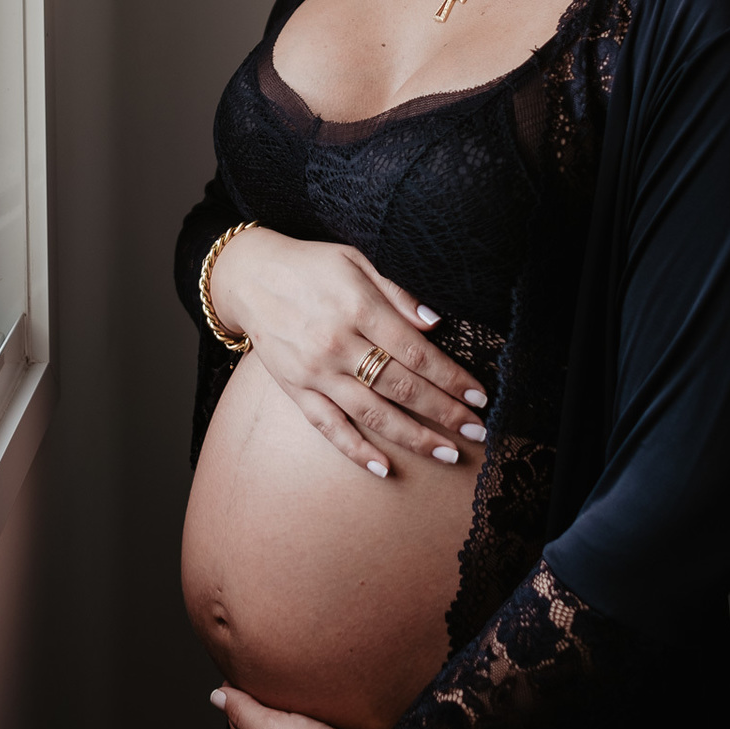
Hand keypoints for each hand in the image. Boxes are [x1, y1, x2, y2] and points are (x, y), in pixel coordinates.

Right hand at [209, 228, 488, 475]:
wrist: (249, 277)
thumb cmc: (310, 265)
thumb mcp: (356, 261)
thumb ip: (397, 294)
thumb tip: (436, 324)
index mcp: (359, 308)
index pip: (417, 353)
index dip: (452, 377)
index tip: (480, 396)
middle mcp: (338, 344)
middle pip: (402, 387)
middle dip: (445, 412)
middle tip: (478, 432)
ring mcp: (316, 371)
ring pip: (372, 413)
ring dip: (414, 438)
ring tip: (448, 454)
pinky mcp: (296, 389)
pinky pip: (328, 426)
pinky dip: (356, 449)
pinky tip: (384, 468)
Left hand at [210, 683, 426, 728]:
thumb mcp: (267, 728)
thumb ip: (242, 711)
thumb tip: (215, 696)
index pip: (237, 721)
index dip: (236, 696)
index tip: (241, 672)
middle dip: (254, 705)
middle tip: (261, 675)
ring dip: (281, 714)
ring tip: (288, 690)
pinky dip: (303, 722)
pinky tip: (314, 713)